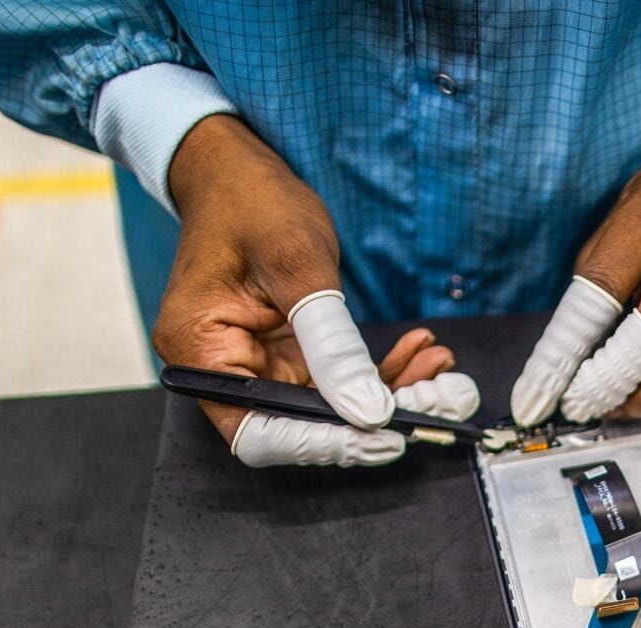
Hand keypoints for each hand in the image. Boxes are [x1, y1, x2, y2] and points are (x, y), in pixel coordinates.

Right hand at [155, 115, 478, 465]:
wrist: (240, 172)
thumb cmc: (252, 201)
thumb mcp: (298, 265)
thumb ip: (331, 343)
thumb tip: (370, 411)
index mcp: (199, 351)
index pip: (258, 431)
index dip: (323, 444)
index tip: (385, 436)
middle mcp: (223, 370)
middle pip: (299, 428)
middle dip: (372, 420)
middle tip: (438, 400)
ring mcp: (257, 366)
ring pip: (328, 409)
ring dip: (389, 396)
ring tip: (441, 374)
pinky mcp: (287, 357)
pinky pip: (336, 382)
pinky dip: (380, 374)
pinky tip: (421, 353)